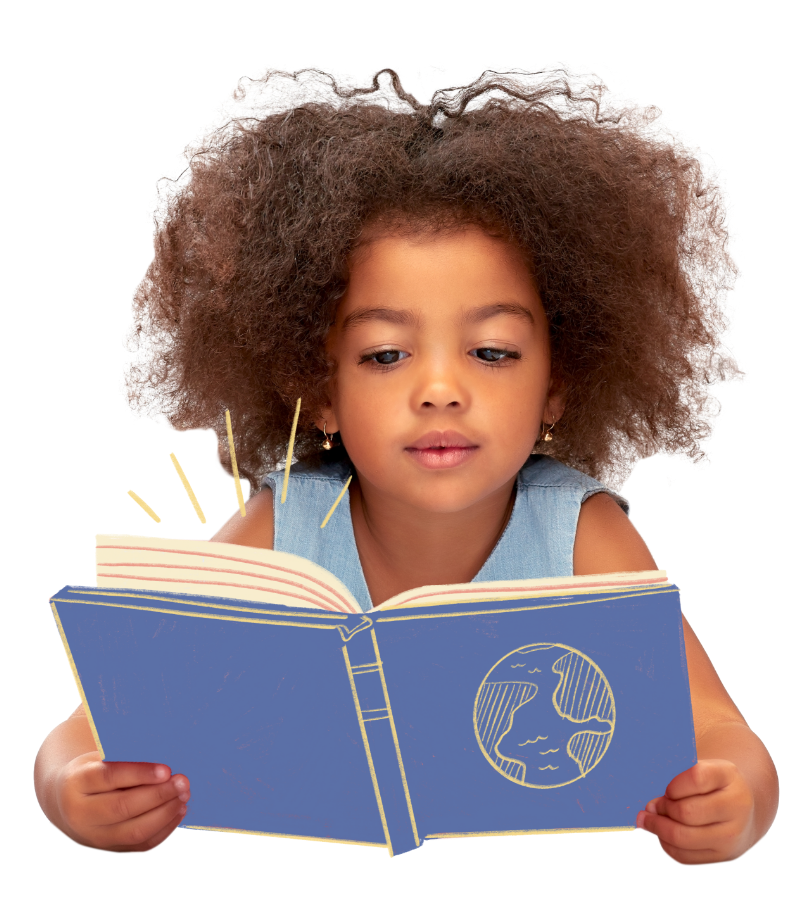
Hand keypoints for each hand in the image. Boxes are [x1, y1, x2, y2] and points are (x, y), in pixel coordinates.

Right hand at [55, 751, 190, 852]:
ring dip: (165, 814)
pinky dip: (164, 829)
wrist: (67, 800)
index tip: (166, 770)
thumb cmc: (94, 770)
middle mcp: (80, 814)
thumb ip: (125, 757)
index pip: (109, 777)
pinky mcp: (109, 849)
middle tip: (182, 782)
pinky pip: (140, 844)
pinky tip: (178, 811)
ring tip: (184, 796)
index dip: (139, 773)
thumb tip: (165, 757)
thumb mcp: (100, 757)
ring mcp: (93, 836)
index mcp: (76, 782)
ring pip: (133, 831)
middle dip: (157, 795)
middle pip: (122, 807)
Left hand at [636, 759, 754, 864]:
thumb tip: (643, 781)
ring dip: (658, 827)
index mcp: (728, 775)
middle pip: (687, 812)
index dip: (674, 785)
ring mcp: (732, 835)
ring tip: (648, 819)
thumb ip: (676, 770)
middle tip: (651, 806)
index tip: (666, 789)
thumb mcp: (701, 766)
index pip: (696, 778)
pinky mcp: (723, 856)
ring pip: (683, 837)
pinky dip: (667, 845)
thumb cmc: (709, 783)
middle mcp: (737, 806)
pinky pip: (684, 856)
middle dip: (662, 809)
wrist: (741, 809)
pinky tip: (662, 833)